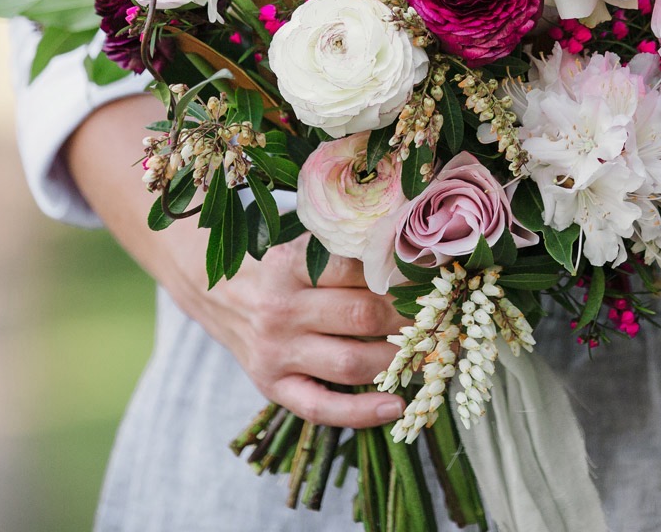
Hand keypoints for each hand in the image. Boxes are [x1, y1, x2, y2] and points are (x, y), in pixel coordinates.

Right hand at [178, 234, 409, 427]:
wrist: (222, 295)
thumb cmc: (281, 269)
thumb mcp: (305, 246)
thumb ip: (349, 250)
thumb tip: (413, 257)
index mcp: (291, 264)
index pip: (357, 269)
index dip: (400, 276)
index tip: (432, 280)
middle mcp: (281, 309)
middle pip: (361, 316)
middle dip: (408, 319)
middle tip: (439, 317)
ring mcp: (276, 352)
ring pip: (350, 363)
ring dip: (397, 361)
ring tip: (427, 354)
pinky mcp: (273, 387)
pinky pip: (322, 407)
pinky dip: (362, 413)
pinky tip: (396, 406)